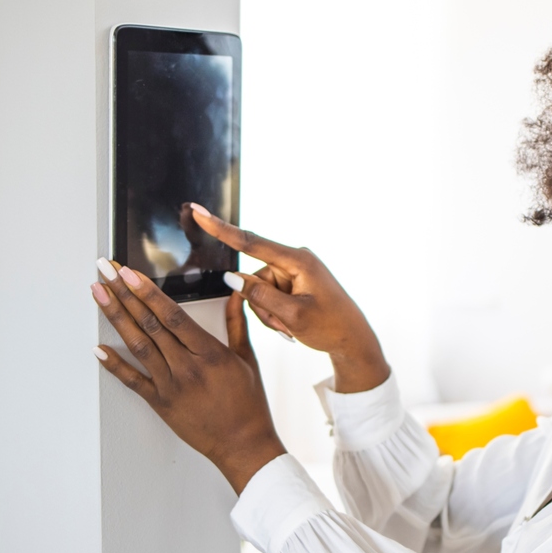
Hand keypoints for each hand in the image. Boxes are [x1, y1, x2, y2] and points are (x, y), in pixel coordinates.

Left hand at [91, 261, 285, 493]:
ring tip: (98, 294)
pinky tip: (98, 348)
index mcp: (210, 354)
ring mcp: (170, 386)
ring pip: (138, 346)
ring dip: (115, 317)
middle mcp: (187, 368)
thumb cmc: (248, 405)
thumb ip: (236, 324)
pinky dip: (114, 364)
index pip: (171, 315)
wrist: (242, 444)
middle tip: (105, 271)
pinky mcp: (160, 403)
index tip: (129, 273)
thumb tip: (236, 293)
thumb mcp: (246, 359)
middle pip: (149, 324)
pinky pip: (132, 381)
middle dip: (124, 294)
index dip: (147, 292)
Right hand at [188, 204, 390, 393]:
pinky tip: (291, 323)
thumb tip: (232, 278)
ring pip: (258, 290)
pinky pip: (268, 295)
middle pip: (253, 277)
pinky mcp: (294, 280)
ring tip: (290, 326)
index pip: (251, 242)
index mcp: (298, 261)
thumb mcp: (292, 315)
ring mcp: (295, 270)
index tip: (199, 212)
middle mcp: (296, 260)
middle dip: (262, 305)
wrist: (353, 340)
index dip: (220, 228)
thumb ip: (259, 295)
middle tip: (284, 326)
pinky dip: (274, 313)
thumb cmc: (331, 327)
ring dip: (268, 312)